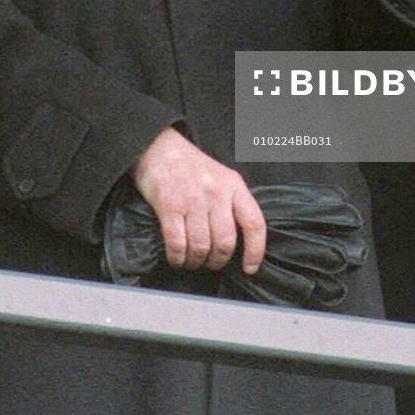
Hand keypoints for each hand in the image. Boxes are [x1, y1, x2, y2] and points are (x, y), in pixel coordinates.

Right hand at [129, 127, 265, 274]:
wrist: (158, 147)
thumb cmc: (191, 166)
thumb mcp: (222, 176)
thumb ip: (232, 203)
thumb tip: (240, 240)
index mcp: (233, 185)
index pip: (254, 223)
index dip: (255, 251)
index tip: (249, 268)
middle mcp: (216, 192)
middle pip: (225, 242)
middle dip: (218, 261)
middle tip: (211, 263)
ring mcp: (192, 199)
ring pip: (201, 246)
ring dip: (197, 262)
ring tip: (192, 262)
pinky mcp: (169, 205)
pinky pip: (178, 244)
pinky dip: (178, 258)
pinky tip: (177, 258)